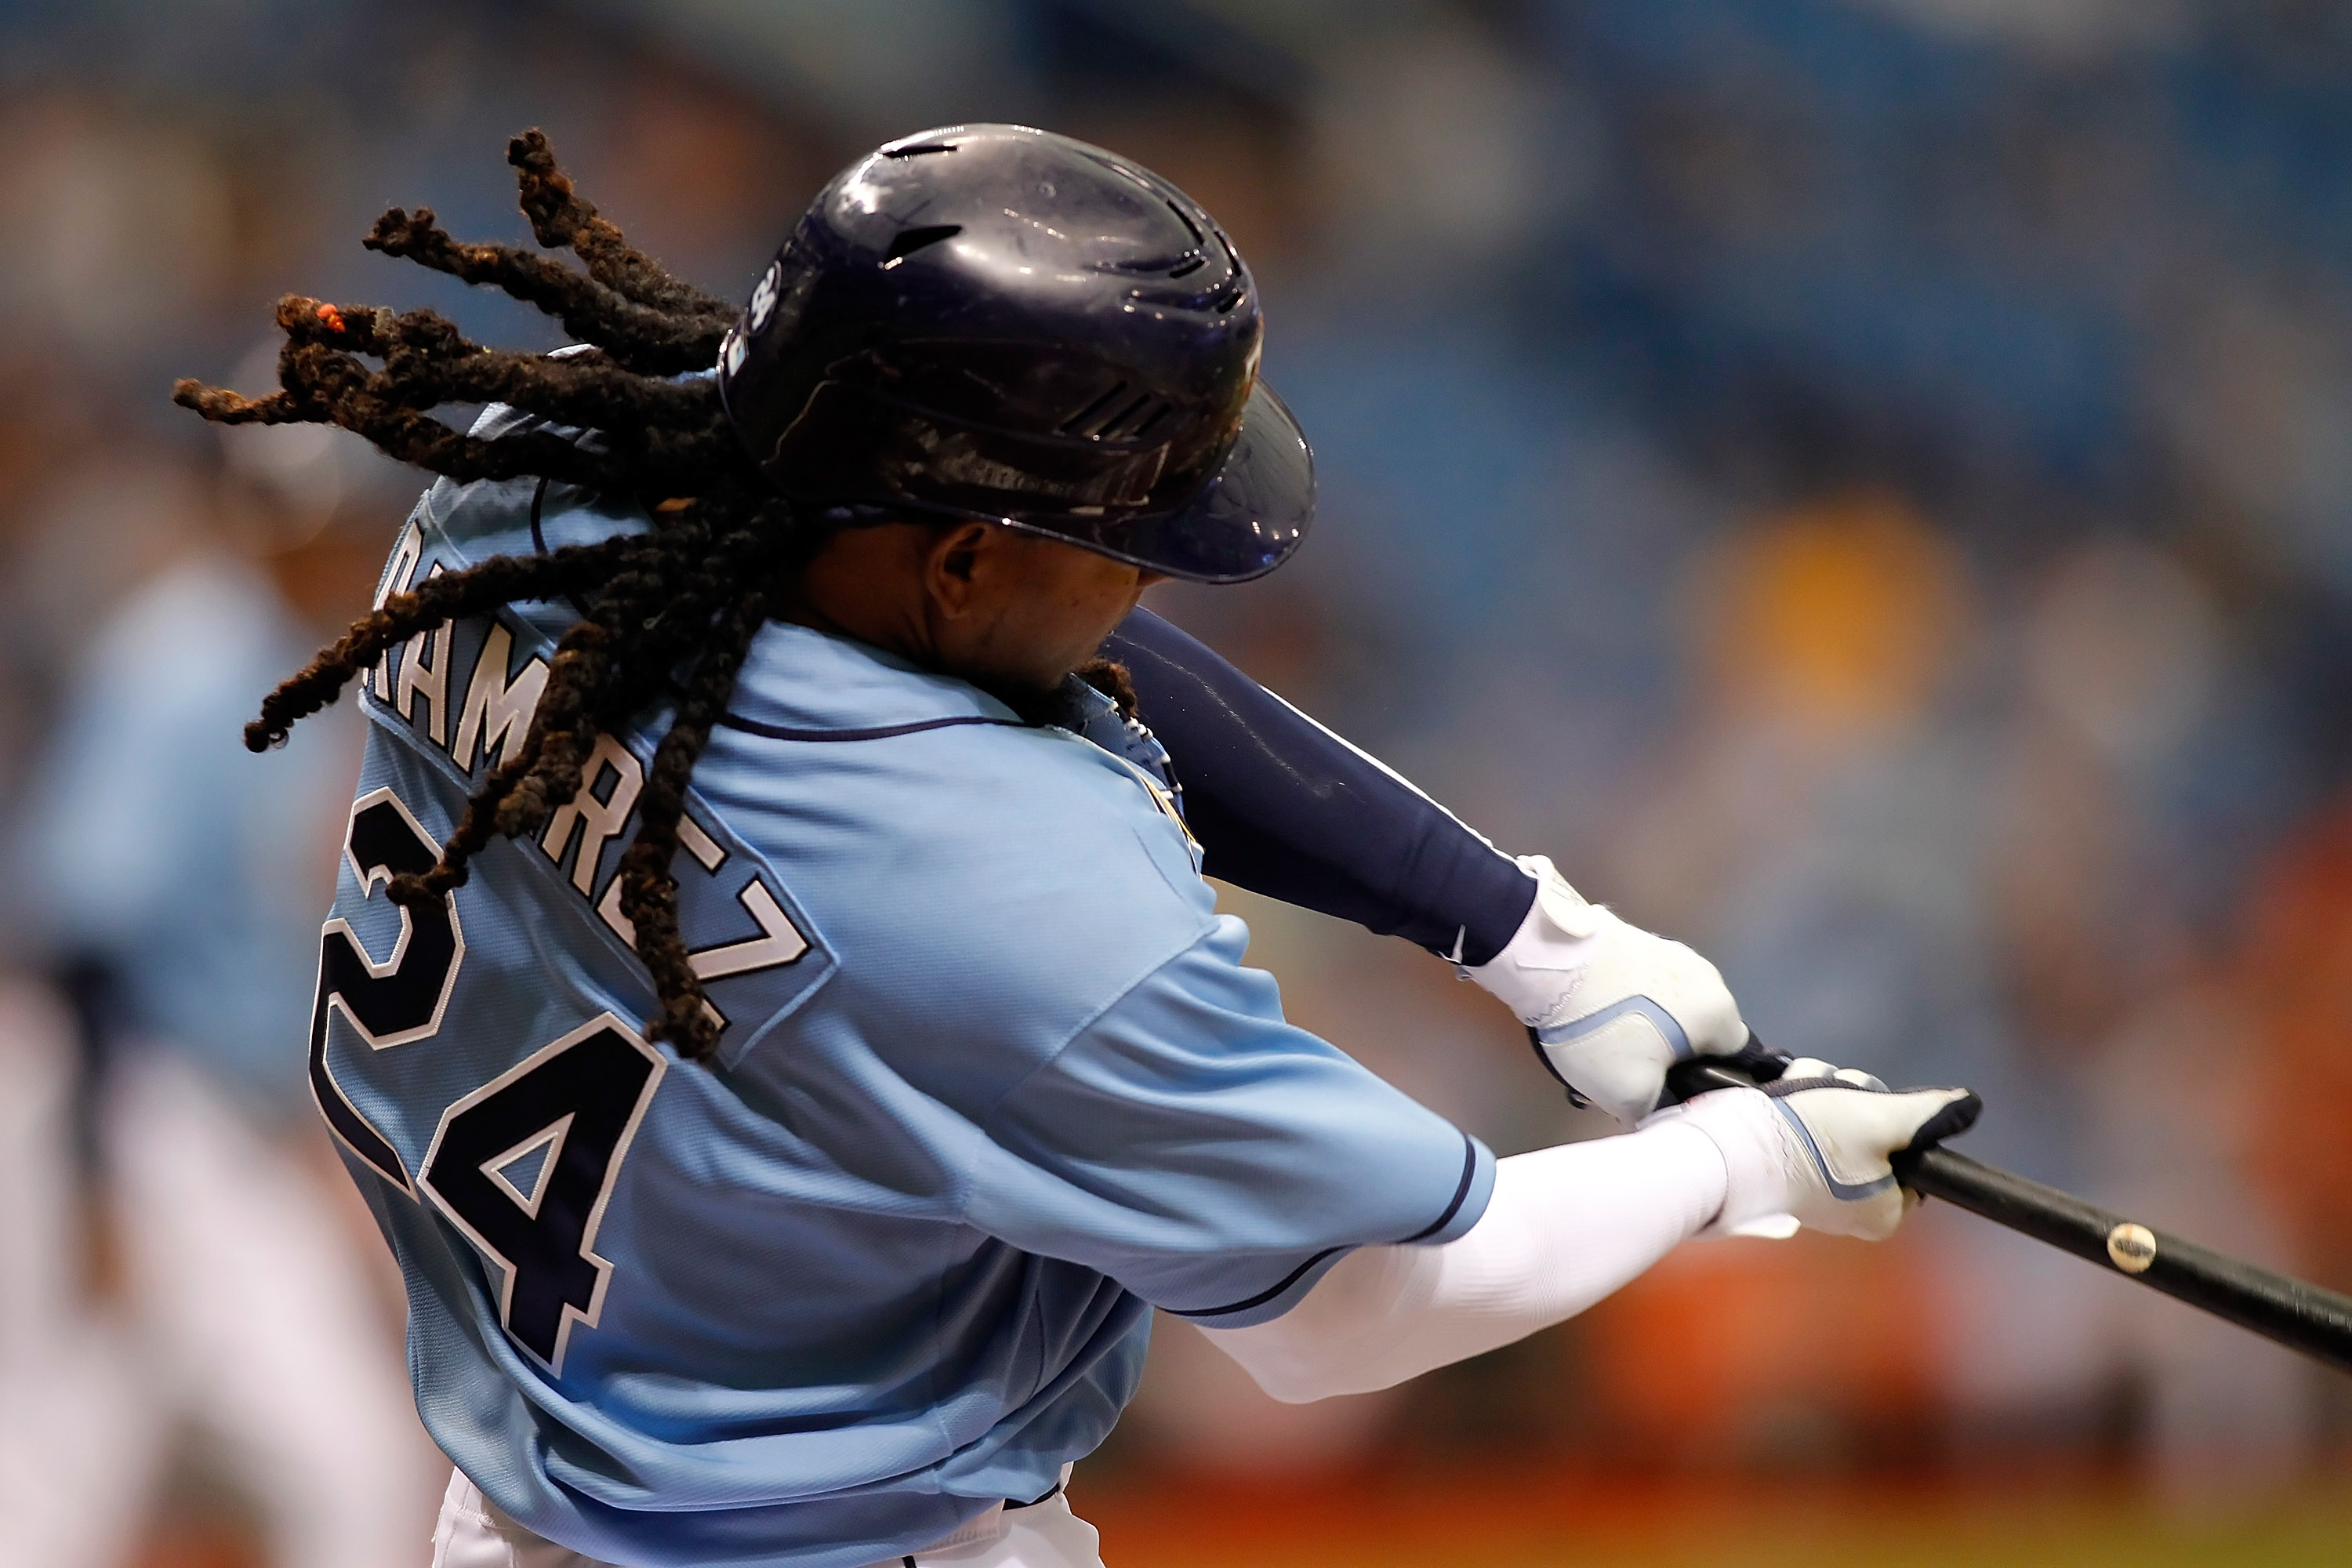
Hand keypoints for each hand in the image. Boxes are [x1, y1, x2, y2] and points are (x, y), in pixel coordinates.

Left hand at [1467, 856, 1749, 1124]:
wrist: (1550, 963)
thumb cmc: (1603, 1032)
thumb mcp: (1631, 1095)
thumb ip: (1657, 1109)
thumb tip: (1655, 1106)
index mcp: (1721, 1010)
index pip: (1732, 1059)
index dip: (1703, 1083)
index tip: (1670, 1093)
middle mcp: (1706, 975)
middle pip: (1696, 1032)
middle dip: (1665, 1057)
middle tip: (1628, 1075)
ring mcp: (1670, 951)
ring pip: (1666, 1009)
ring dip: (1642, 1030)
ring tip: (1600, 1049)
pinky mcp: (1635, 939)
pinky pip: (1640, 986)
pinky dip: (1623, 1005)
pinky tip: (1591, 1019)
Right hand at [1660, 1059, 1981, 1240]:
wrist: (1729, 1145)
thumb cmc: (1812, 1141)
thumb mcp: (1881, 1118)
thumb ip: (1926, 1113)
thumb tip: (1970, 1106)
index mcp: (1883, 1211)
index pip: (1912, 1161)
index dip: (1898, 1124)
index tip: (1876, 1110)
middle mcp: (1851, 1208)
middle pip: (1874, 1133)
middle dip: (1854, 1102)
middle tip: (1836, 1098)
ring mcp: (1814, 1189)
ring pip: (1838, 1121)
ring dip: (1824, 1093)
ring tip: (1801, 1093)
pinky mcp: (1783, 1167)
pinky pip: (1805, 1125)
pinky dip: (1798, 1102)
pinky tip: (1785, 1095)